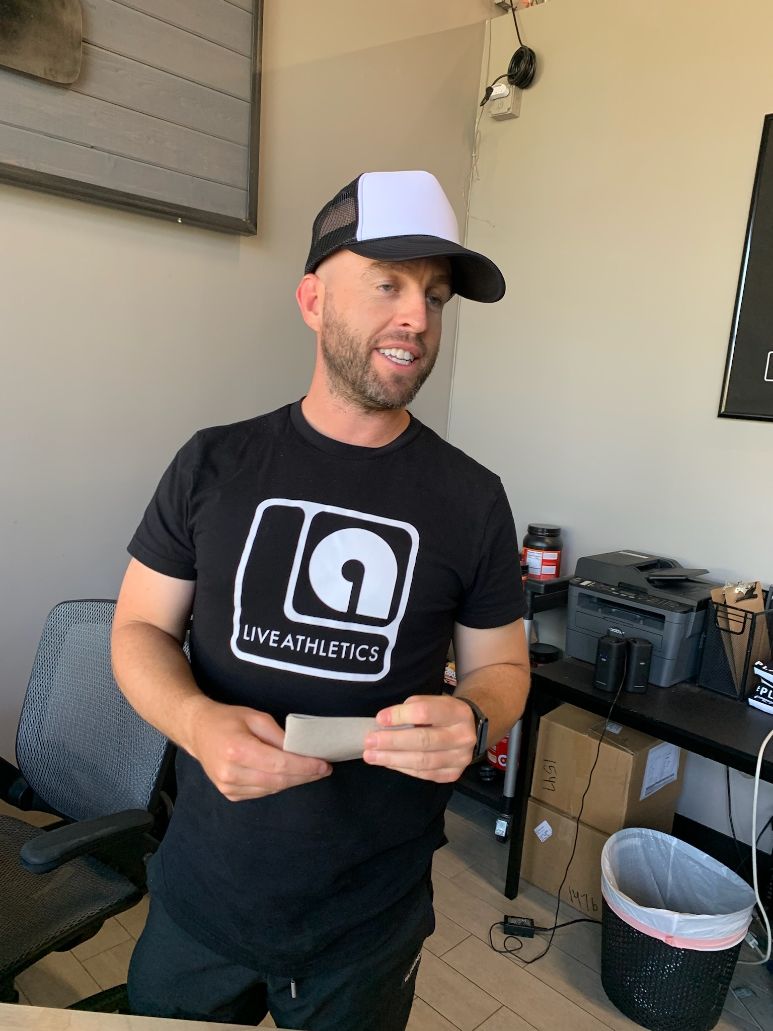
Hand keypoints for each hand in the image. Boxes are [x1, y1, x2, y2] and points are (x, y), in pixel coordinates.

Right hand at [186, 699, 331, 800]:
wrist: (198, 731)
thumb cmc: (228, 720)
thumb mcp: (256, 717)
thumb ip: (278, 736)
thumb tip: (301, 751)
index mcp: (237, 750)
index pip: (279, 764)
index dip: (305, 766)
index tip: (324, 765)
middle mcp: (231, 773)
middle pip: (278, 780)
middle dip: (304, 775)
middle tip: (323, 769)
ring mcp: (228, 786)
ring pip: (272, 789)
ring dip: (293, 781)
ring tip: (309, 771)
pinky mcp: (230, 794)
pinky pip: (262, 792)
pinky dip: (277, 784)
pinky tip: (286, 774)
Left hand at [362, 695, 475, 782]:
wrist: (472, 729)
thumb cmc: (444, 713)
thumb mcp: (433, 701)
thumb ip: (412, 708)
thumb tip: (384, 722)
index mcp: (457, 712)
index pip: (425, 712)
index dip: (400, 716)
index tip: (379, 719)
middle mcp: (463, 737)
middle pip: (423, 740)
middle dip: (392, 742)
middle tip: (369, 742)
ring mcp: (460, 758)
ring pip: (422, 762)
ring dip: (393, 759)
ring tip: (371, 756)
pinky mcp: (453, 774)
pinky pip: (424, 774)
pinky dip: (403, 768)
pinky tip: (388, 762)